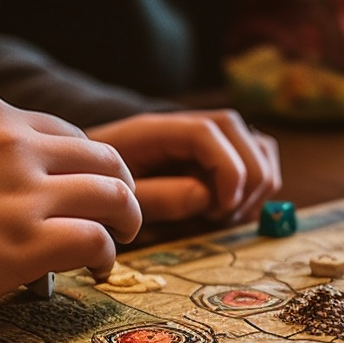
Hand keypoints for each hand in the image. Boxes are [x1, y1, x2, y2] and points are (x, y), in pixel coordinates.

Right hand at [0, 93, 140, 339]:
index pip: (60, 131)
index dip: (83, 163)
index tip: (85, 186)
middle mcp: (9, 142)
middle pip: (101, 157)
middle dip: (119, 186)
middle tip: (121, 215)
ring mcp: (21, 192)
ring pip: (113, 195)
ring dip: (126, 220)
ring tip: (121, 241)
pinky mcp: (27, 243)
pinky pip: (96, 240)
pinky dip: (107, 254)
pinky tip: (97, 269)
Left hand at [86, 109, 281, 226]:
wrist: (85, 183)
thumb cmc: (98, 194)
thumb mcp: (120, 202)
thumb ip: (160, 199)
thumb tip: (207, 196)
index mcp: (155, 130)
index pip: (208, 131)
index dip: (228, 168)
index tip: (222, 207)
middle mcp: (185, 126)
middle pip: (239, 131)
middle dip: (246, 179)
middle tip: (220, 217)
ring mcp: (205, 139)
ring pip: (257, 143)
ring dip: (256, 182)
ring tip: (225, 214)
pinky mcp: (217, 154)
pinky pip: (257, 156)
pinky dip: (257, 183)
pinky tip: (231, 207)